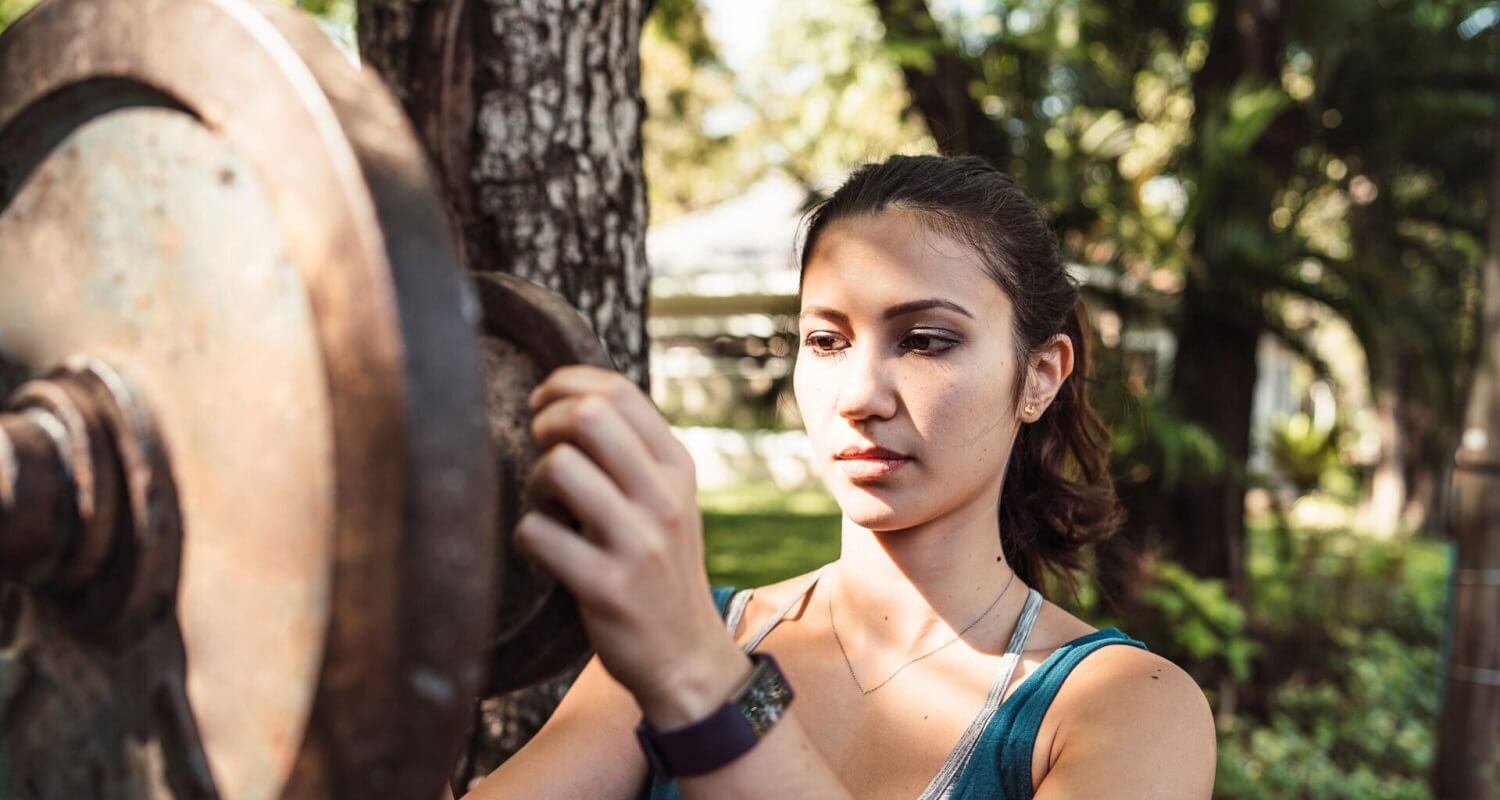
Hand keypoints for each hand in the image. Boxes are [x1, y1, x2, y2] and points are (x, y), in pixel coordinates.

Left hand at [517, 366, 748, 726]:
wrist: (685, 655)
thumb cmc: (659, 566)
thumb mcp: (666, 500)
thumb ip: (630, 452)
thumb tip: (566, 400)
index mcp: (677, 467)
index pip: (619, 392)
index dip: (567, 384)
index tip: (543, 404)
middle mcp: (664, 498)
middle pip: (590, 416)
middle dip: (548, 423)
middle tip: (542, 452)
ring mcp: (638, 542)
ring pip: (560, 467)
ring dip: (535, 481)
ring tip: (548, 507)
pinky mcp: (606, 586)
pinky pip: (538, 533)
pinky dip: (528, 536)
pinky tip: (546, 550)